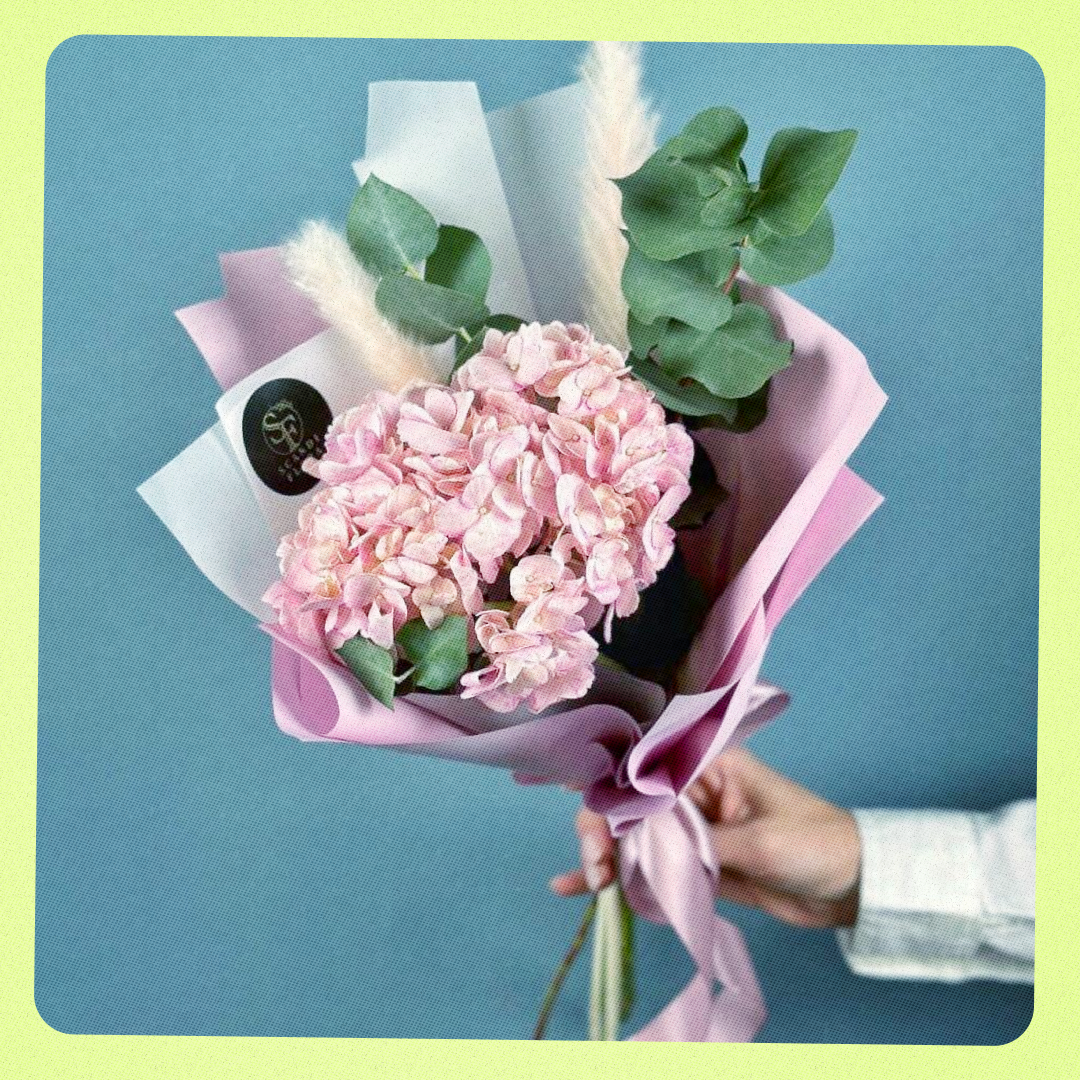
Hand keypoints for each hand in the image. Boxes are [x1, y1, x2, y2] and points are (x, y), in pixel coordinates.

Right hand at [550, 746, 861, 928]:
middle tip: (597, 866)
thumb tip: (644, 842)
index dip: (606, 778)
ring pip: (630, 832)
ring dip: (603, 853)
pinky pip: (645, 865)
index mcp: (709, 763)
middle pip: (628, 799)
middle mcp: (691, 789)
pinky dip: (616, 876)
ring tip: (588, 883)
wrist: (853, 887)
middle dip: (603, 827)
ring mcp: (689, 826)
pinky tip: (579, 889)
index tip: (581, 800)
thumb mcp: (761, 841)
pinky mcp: (692, 862)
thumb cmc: (816, 844)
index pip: (645, 763)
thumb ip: (701, 840)